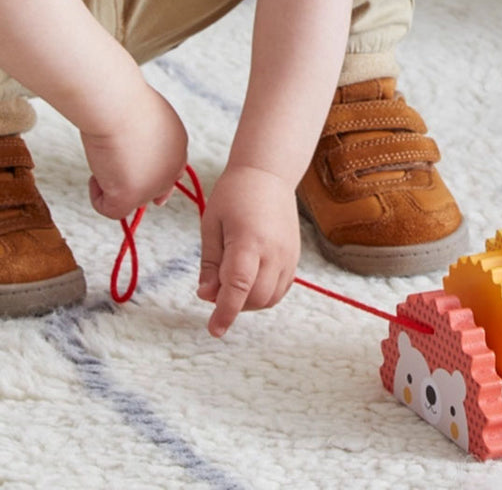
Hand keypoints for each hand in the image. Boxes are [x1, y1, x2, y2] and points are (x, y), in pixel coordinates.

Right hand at [80, 86, 187, 219]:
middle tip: (114, 159)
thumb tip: (129, 154)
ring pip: (129, 200)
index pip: (171, 171)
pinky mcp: (130, 197)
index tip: (134, 175)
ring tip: (105, 156)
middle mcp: (172, 170)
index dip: (152, 176)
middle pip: (152, 190)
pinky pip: (110, 210)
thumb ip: (145, 135)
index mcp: (178, 146)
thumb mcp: (145, 115)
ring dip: (113, 182)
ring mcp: (153, 186)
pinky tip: (95, 175)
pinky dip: (97, 196)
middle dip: (132, 181)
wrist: (118, 105)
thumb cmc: (126, 101)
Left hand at [197, 164, 299, 336]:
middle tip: (214, 289)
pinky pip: (281, 289)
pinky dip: (264, 294)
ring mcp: (288, 255)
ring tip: (231, 284)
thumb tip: (206, 295)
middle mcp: (274, 251)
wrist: (268, 173)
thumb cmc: (235, 194)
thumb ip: (211, 263)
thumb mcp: (212, 224)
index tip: (214, 329)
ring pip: (270, 298)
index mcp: (249, 240)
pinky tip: (249, 281)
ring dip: (249, 302)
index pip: (239, 287)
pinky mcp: (294, 256)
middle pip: (256, 298)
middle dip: (233, 305)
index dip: (225, 312)